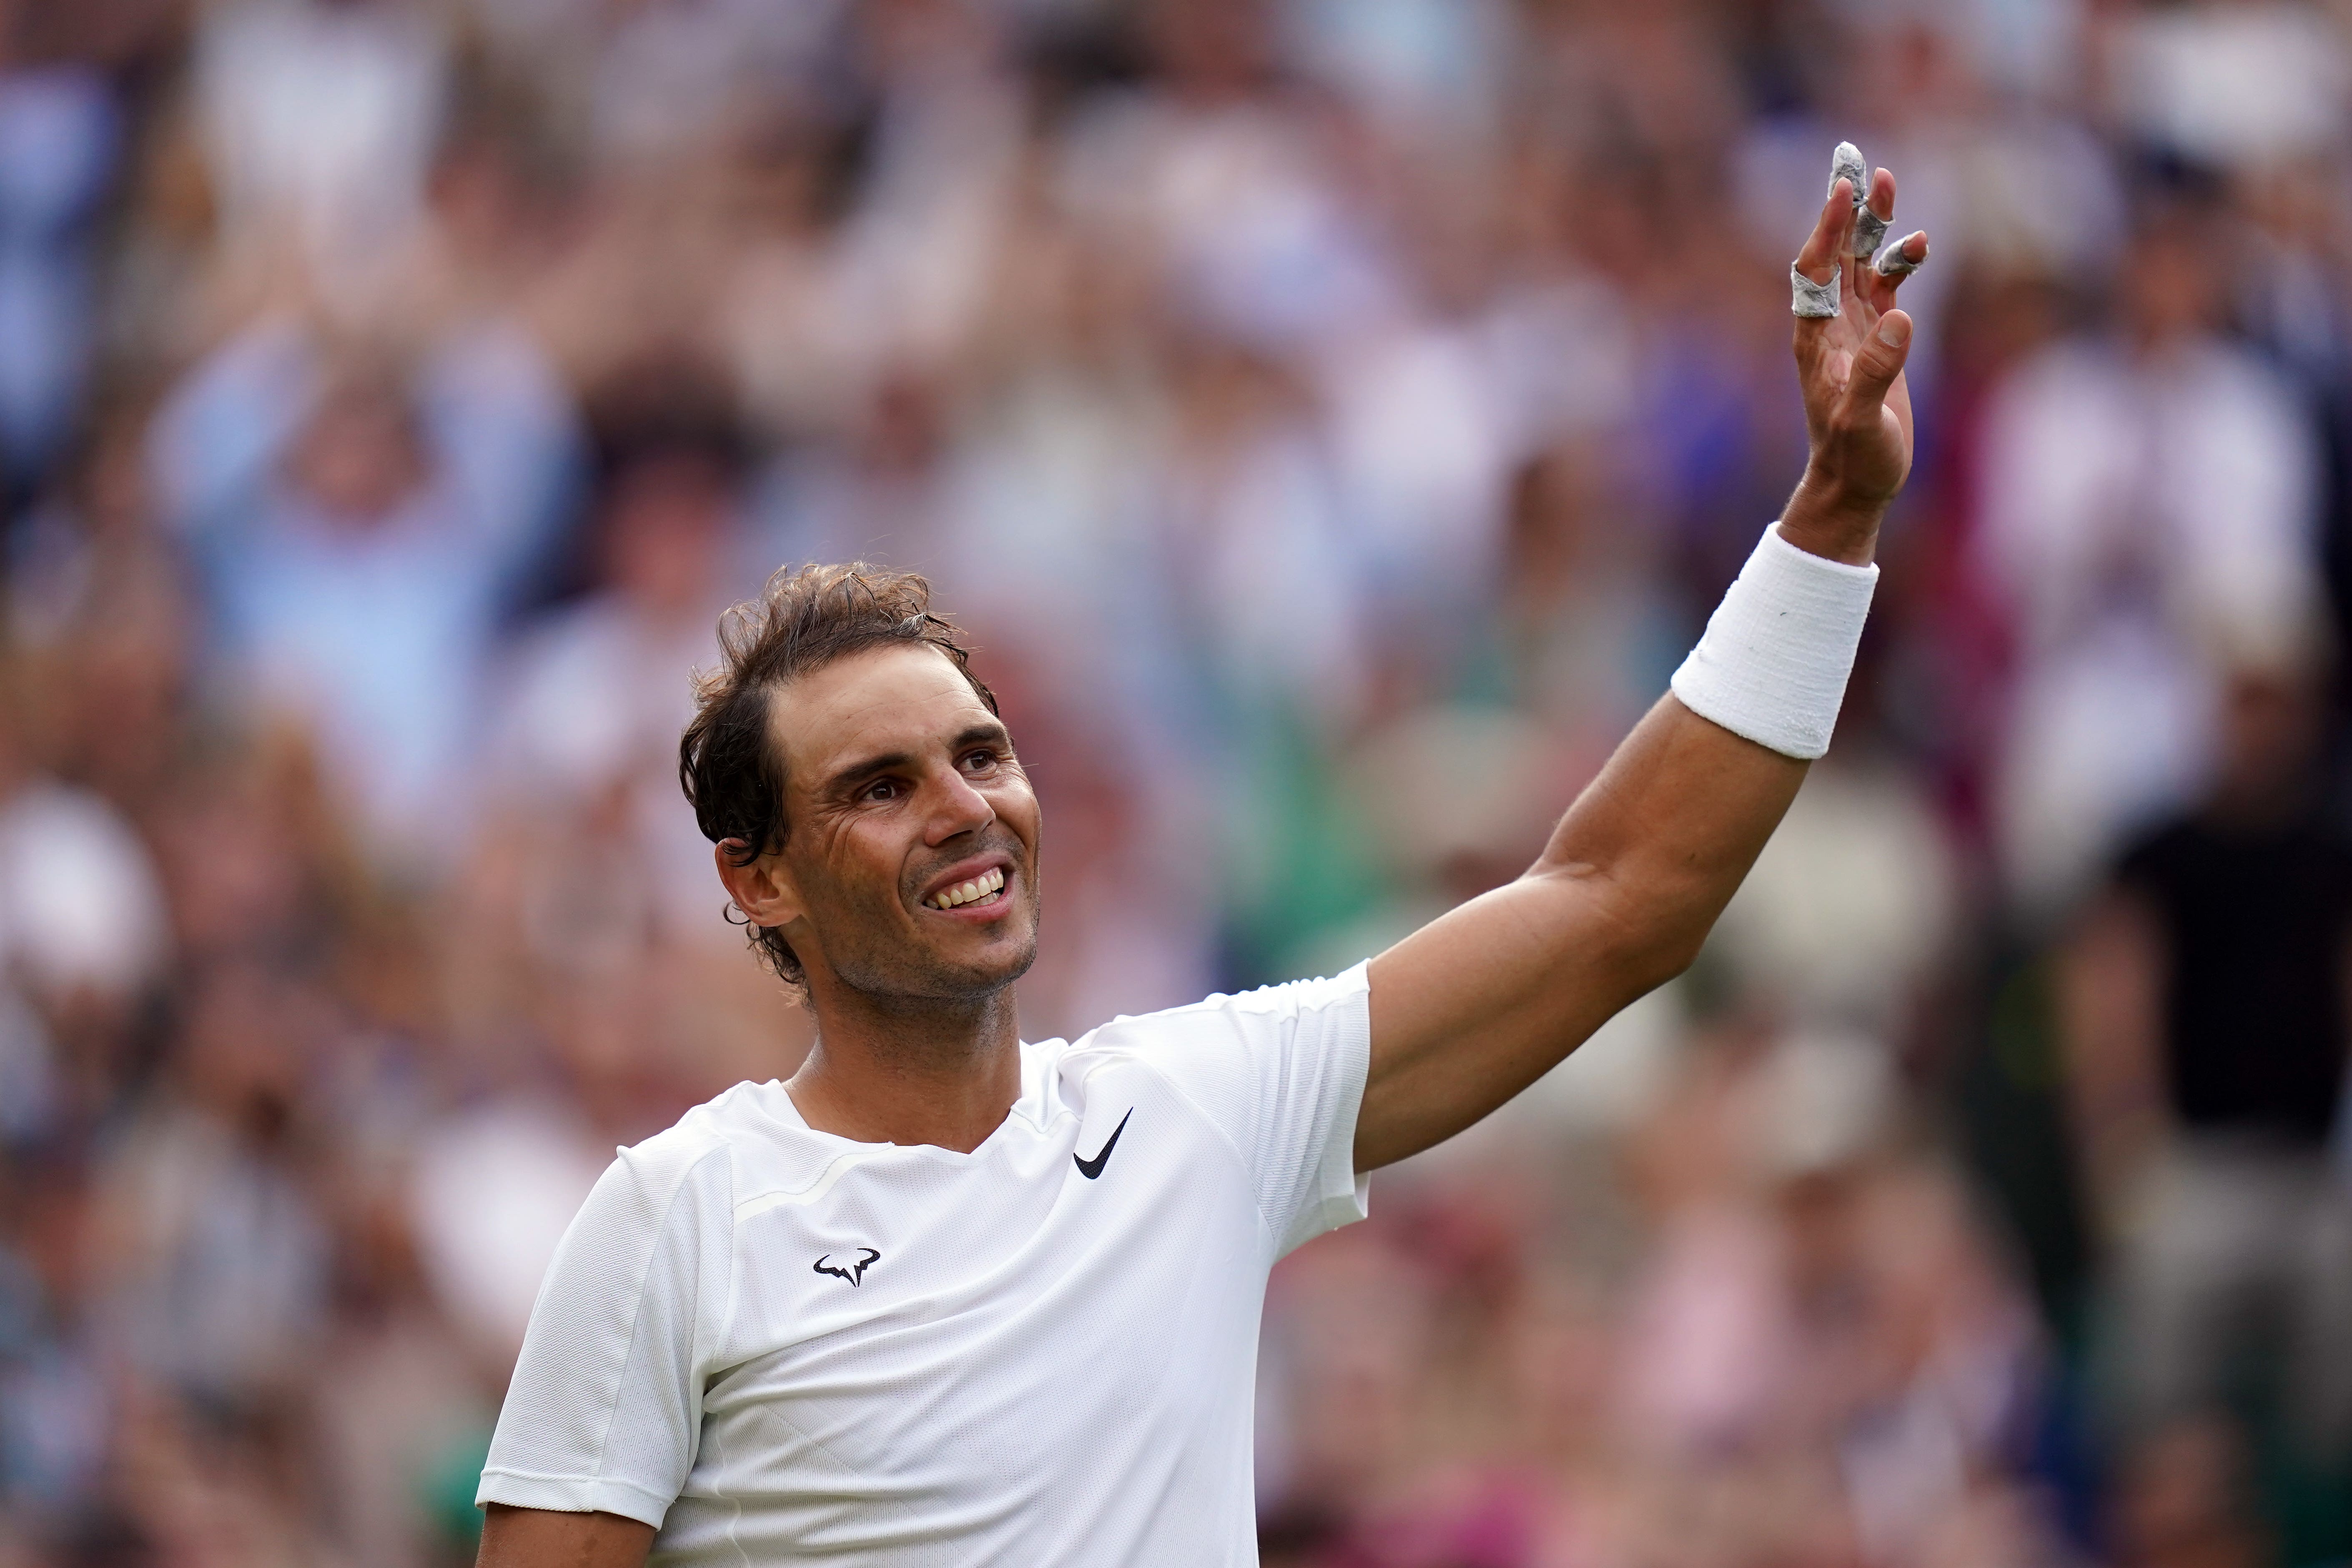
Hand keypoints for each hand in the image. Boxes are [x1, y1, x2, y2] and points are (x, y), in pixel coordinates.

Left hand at [1782, 166, 1927, 564]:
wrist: (1856, 484)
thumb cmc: (1853, 457)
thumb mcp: (1861, 419)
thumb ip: (1877, 370)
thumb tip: (1900, 317)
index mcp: (1814, 338)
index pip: (1814, 270)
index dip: (1828, 229)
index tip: (1842, 191)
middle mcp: (1828, 325)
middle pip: (1834, 253)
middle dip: (1846, 209)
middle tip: (1858, 162)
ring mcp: (1853, 329)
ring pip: (1859, 262)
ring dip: (1874, 225)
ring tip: (1887, 181)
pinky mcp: (1878, 339)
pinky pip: (1886, 287)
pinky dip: (1899, 262)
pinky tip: (1919, 243)